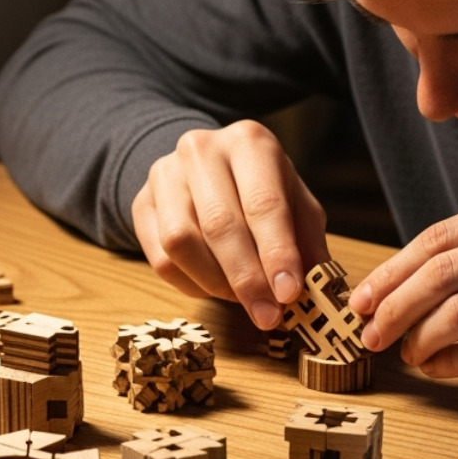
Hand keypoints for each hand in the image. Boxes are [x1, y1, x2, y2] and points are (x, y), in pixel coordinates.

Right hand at [132, 120, 329, 328]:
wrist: (206, 168)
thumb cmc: (260, 189)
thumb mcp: (295, 205)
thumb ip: (307, 244)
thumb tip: (316, 291)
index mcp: (249, 142)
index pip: (263, 203)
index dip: (276, 253)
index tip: (288, 294)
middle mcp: (201, 150)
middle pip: (219, 224)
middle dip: (246, 279)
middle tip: (267, 315)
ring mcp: (164, 174)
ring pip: (181, 243)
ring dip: (216, 283)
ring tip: (242, 299)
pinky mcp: (141, 203)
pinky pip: (160, 259)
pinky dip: (191, 285)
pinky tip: (213, 286)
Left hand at [349, 183, 457, 378]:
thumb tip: (410, 281)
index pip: (440, 236)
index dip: (392, 270)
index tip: (363, 297)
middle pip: (441, 271)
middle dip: (392, 305)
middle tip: (368, 331)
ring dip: (418, 337)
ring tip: (404, 352)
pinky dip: (454, 362)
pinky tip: (437, 369)